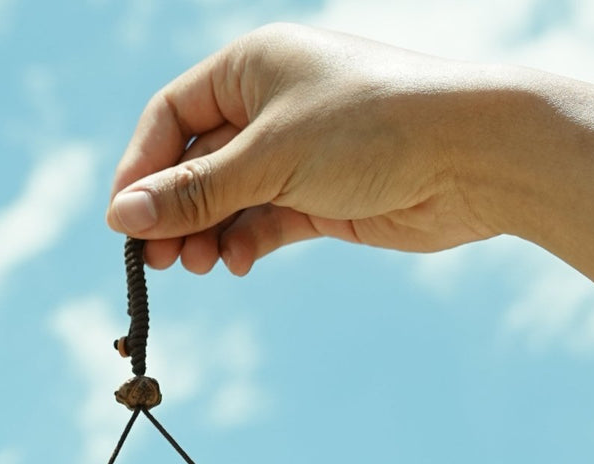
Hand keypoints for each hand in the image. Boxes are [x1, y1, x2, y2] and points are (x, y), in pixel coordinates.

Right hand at [107, 24, 499, 275]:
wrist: (470, 156)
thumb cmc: (372, 128)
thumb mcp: (270, 158)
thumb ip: (195, 192)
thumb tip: (122, 219)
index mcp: (252, 65)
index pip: (171, 116)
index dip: (142, 169)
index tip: (124, 223)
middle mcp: (271, 104)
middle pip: (196, 162)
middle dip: (174, 212)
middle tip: (159, 262)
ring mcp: (297, 152)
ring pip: (229, 198)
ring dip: (208, 234)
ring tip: (200, 267)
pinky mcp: (322, 195)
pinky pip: (264, 221)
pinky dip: (246, 243)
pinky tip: (238, 264)